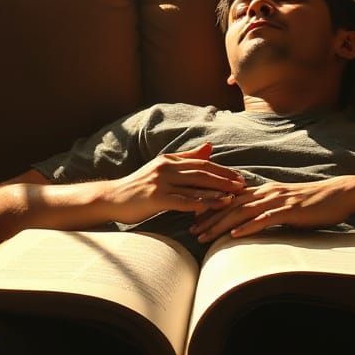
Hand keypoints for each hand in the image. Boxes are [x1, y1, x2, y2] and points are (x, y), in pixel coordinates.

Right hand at [103, 142, 246, 223]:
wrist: (112, 198)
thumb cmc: (139, 187)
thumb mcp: (162, 168)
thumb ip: (185, 158)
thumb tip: (210, 147)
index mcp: (169, 160)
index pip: (202, 163)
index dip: (222, 170)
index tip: (239, 176)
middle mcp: (166, 168)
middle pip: (202, 172)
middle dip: (224, 178)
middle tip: (243, 185)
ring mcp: (160, 183)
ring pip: (195, 186)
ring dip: (217, 191)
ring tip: (234, 196)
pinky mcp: (156, 198)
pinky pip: (183, 201)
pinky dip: (200, 204)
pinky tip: (213, 207)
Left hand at [189, 176, 354, 242]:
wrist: (341, 195)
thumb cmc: (315, 203)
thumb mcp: (287, 205)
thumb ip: (269, 211)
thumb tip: (253, 222)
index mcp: (265, 191)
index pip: (231, 198)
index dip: (211, 207)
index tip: (193, 218)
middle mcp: (267, 193)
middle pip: (231, 205)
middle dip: (209, 218)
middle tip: (190, 231)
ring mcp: (278, 201)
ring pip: (243, 212)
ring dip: (221, 225)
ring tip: (204, 236)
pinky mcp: (290, 211)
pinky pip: (265, 220)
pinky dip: (248, 227)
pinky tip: (235, 236)